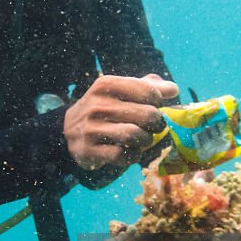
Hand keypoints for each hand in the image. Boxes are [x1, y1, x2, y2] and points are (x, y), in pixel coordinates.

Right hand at [63, 73, 178, 170]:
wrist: (67, 130)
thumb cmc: (104, 108)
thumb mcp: (120, 91)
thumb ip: (147, 86)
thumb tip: (173, 89)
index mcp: (106, 85)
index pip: (148, 91)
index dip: (159, 102)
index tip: (156, 106)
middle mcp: (97, 105)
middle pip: (146, 114)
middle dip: (157, 124)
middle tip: (155, 127)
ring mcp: (91, 128)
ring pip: (135, 135)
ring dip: (146, 140)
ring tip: (143, 139)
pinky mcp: (89, 150)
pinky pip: (122, 155)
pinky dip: (133, 155)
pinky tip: (131, 151)